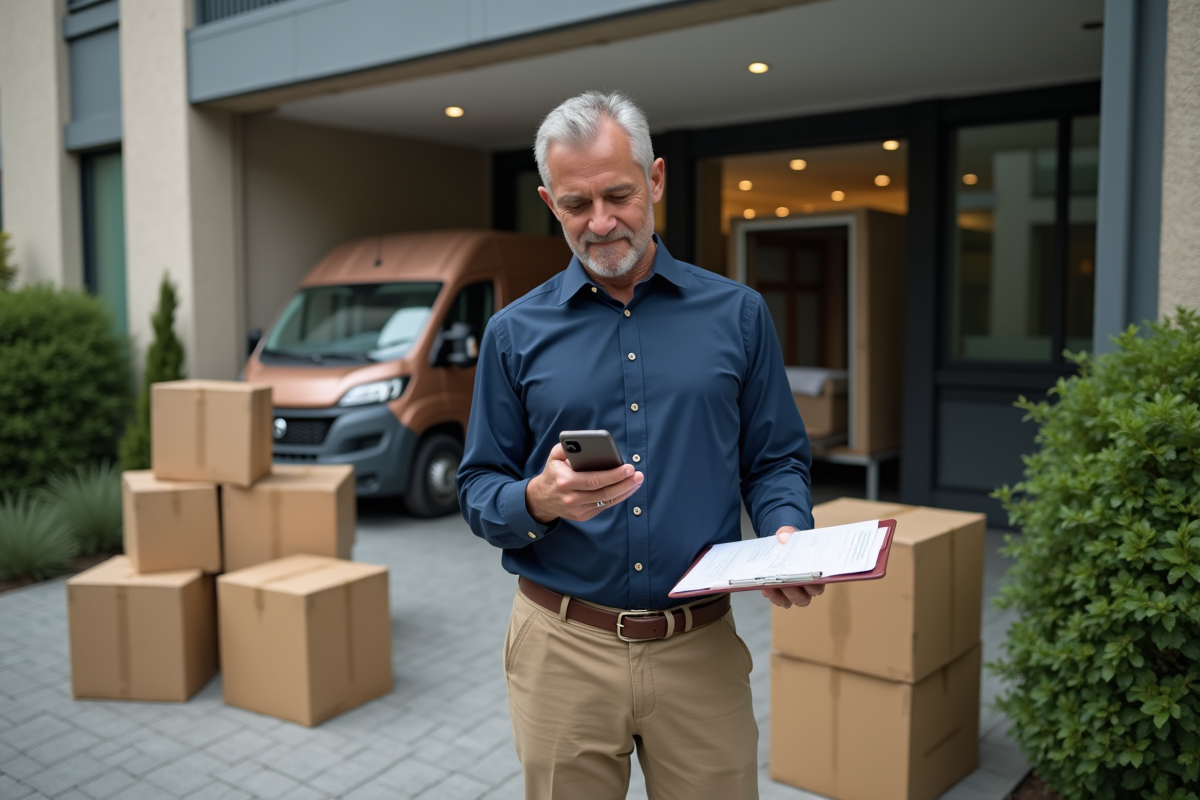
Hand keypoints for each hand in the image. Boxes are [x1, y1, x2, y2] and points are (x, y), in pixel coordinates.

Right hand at [526, 443, 643, 523]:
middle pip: (604, 492)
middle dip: (625, 483)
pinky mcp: (582, 516)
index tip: (629, 467)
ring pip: (607, 501)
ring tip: (637, 481)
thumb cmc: (553, 473)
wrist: (540, 499)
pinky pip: (604, 506)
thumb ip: (566, 446)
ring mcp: (577, 509)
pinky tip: (627, 489)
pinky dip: (618, 498)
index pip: (594, 479)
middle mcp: (571, 498)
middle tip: (638, 475)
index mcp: (565, 481)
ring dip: (625, 491)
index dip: (614, 475)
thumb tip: (584, 442)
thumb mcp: (554, 456)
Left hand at [761, 526, 824, 608]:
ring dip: (781, 596)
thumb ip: (787, 533)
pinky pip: (779, 600)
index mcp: (816, 574)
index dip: (812, 584)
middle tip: (784, 582)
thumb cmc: (792, 543)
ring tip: (771, 585)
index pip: (819, 585)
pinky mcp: (782, 594)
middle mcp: (808, 587)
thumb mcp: (790, 534)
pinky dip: (772, 595)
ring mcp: (795, 592)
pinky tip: (764, 585)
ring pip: (791, 602)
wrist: (782, 544)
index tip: (804, 577)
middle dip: (794, 592)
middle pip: (805, 598)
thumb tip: (783, 537)